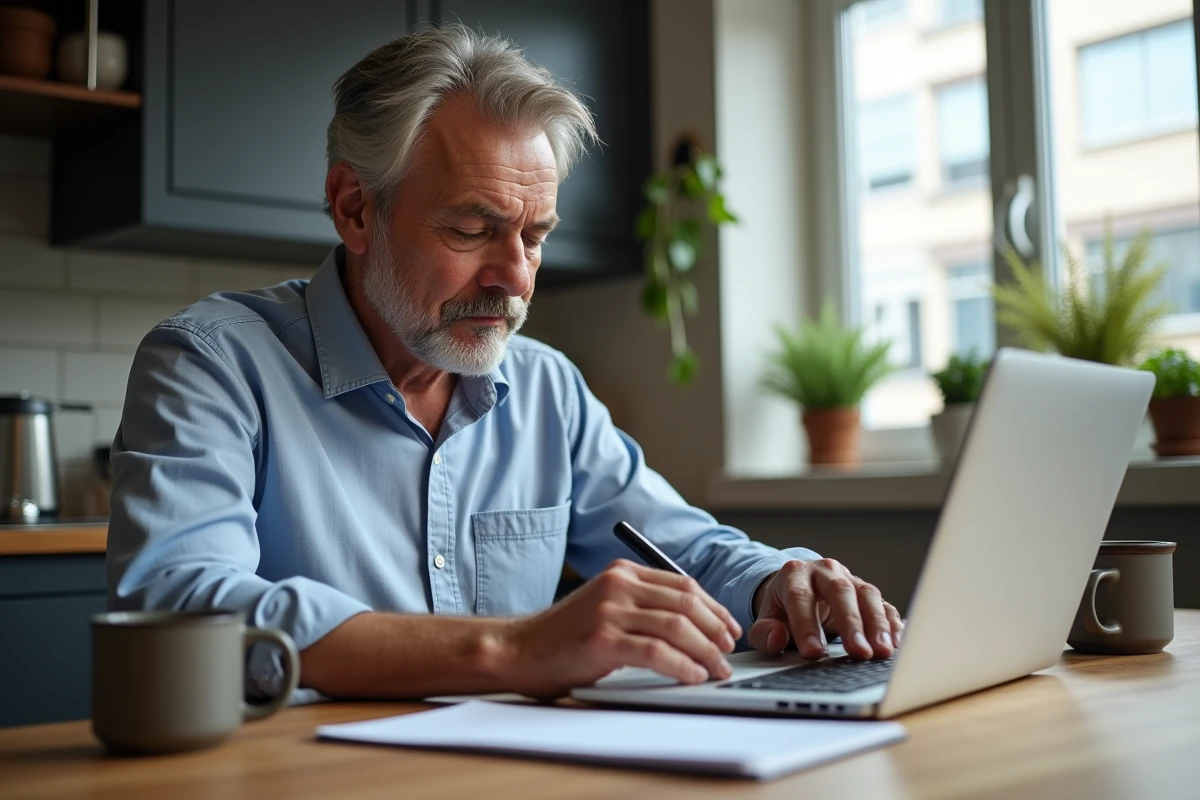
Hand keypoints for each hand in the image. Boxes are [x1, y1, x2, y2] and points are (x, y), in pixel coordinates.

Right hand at [499, 559, 742, 697]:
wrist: (519, 650)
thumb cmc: (564, 636)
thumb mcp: (606, 606)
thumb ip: (642, 605)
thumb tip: (695, 624)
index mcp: (622, 572)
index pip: (684, 585)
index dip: (714, 608)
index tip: (729, 629)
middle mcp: (618, 585)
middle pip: (686, 603)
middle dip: (715, 630)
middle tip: (728, 654)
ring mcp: (609, 611)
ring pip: (677, 627)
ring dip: (705, 652)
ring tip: (716, 671)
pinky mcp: (602, 640)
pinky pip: (656, 652)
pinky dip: (682, 665)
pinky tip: (692, 676)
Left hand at [749, 559, 903, 659]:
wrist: (800, 591)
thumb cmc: (783, 610)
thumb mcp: (767, 619)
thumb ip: (763, 632)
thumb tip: (776, 638)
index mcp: (794, 574)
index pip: (800, 598)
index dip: (806, 625)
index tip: (814, 652)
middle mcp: (824, 571)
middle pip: (840, 591)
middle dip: (850, 623)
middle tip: (858, 653)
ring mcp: (849, 579)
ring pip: (866, 595)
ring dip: (877, 624)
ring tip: (881, 652)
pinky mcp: (867, 593)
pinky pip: (884, 604)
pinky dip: (891, 623)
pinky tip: (895, 643)